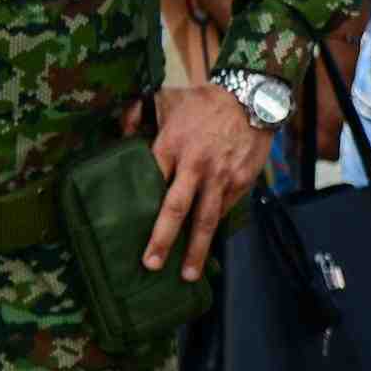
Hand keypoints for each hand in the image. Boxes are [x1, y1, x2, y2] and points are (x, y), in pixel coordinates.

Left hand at [140, 83, 268, 278]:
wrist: (253, 95)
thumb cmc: (205, 100)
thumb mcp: (167, 99)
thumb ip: (138, 114)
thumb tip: (117, 131)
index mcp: (172, 145)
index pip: (150, 182)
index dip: (139, 207)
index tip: (127, 230)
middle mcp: (196, 165)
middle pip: (176, 209)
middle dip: (163, 239)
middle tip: (151, 264)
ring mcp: (222, 176)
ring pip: (206, 219)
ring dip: (196, 249)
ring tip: (187, 274)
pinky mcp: (242, 181)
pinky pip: (225, 209)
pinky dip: (215, 227)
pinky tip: (206, 244)